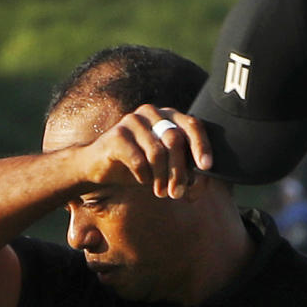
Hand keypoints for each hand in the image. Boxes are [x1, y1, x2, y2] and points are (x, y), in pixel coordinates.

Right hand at [81, 104, 212, 198]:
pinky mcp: (117, 135)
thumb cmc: (138, 167)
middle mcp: (152, 113)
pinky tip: (143, 181)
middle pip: (175, 140)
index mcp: (169, 116)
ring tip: (161, 193)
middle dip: (179, 171)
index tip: (206, 167)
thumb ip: (185, 172)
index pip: (192, 125)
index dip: (202, 146)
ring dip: (162, 178)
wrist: (99, 166)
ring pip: (157, 152)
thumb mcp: (166, 169)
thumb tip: (199, 186)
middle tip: (178, 194)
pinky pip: (139, 160)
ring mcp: (133, 121)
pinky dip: (144, 176)